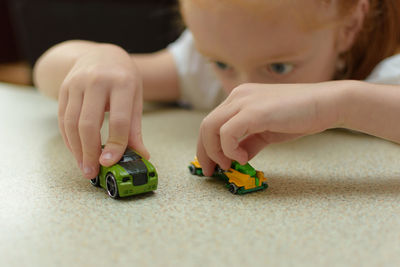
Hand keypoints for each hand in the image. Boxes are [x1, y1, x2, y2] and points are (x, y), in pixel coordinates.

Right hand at [58, 44, 148, 178]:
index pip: (118, 120)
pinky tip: (76, 152)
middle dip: (89, 152)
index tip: (111, 163)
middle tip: (93, 172)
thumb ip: (135, 128)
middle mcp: (97, 81)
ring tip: (85, 167)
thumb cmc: (123, 78)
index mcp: (122, 82)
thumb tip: (141, 155)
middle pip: (88, 123)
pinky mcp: (64, 89)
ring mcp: (77, 83)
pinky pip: (62, 118)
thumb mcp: (135, 98)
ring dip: (76, 150)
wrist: (102, 54)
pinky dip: (68, 139)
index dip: (115, 144)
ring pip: (71, 123)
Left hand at [197, 82, 342, 175]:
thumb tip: (236, 157)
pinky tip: (243, 158)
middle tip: (211, 171)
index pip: (212, 122)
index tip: (210, 165)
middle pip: (206, 125)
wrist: (326, 104)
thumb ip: (249, 142)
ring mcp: (244, 101)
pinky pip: (227, 133)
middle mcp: (237, 96)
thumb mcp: (266, 131)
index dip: (206, 146)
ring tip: (228, 166)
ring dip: (215, 151)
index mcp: (239, 98)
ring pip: (211, 127)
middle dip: (204, 152)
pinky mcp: (254, 111)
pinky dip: (229, 149)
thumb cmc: (299, 117)